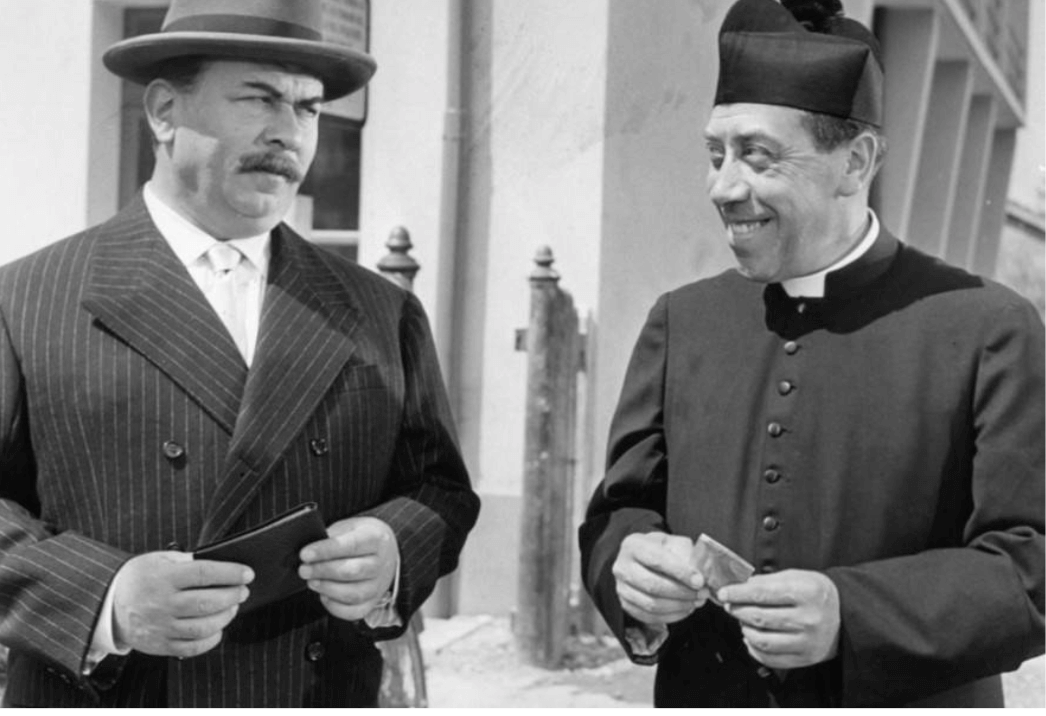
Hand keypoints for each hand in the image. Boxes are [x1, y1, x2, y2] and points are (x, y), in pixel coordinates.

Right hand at [112, 551, 252, 657]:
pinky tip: (218, 628)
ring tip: (232, 607)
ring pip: (202, 627)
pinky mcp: (159, 645)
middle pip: (207, 602)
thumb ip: (188, 561)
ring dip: (225, 617)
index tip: (247, 573)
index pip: (204, 573)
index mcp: (162, 578)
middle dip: (232, 596)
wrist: (107, 603)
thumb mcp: (159, 559)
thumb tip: (221, 566)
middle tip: (243, 591)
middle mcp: (161, 603)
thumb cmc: (139, 577)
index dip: (230, 573)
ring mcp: (160, 627)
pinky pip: (191, 648)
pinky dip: (211, 639)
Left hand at [298, 516, 397, 621]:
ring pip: (354, 594)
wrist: (385, 551)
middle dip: (323, 571)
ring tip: (311, 582)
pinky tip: (324, 596)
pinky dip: (336, 607)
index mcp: (377, 538)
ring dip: (328, 589)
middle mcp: (382, 563)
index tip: (305, 554)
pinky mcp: (373, 601)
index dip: (326, 550)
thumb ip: (331, 537)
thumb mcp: (349, 527)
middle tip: (304, 569)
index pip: (352, 545)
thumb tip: (308, 553)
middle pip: (353, 571)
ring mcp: (379, 585)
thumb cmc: (360, 537)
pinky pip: (355, 612)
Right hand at [612, 531, 708, 625]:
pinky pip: (650, 617)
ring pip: (651, 604)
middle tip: (702, 593)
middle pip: (652, 585)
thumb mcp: (673, 543)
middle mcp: (622, 567)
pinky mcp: (626, 605)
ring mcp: (622, 588)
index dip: (680, 572)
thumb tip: (701, 574)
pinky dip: (672, 616)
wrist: (642, 560)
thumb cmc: (661, 550)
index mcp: (633, 545)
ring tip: (696, 602)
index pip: (656, 559)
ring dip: (679, 606)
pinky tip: (685, 609)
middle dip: (682, 592)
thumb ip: (686, 555)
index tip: (699, 581)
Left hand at [718, 569, 839, 668]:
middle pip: (759, 618)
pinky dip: (754, 648)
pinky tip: (751, 637)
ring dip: (744, 629)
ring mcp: (808, 642)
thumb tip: (738, 586)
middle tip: (730, 605)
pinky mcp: (805, 658)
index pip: (762, 593)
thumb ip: (766, 581)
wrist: (844, 615)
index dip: (738, 593)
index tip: (723, 592)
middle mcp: (809, 619)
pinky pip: (770, 658)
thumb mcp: (795, 577)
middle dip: (738, 610)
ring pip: (762, 640)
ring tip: (742, 620)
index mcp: (807, 592)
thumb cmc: (814, 592)